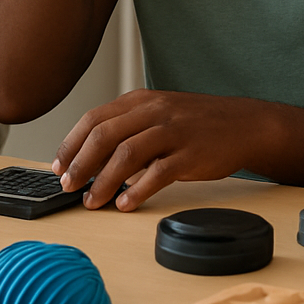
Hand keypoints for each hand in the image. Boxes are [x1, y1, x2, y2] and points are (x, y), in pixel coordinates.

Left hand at [51, 90, 278, 210]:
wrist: (245, 124)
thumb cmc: (199, 123)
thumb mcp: (161, 114)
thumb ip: (130, 130)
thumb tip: (94, 160)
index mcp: (142, 100)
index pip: (94, 118)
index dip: (71, 143)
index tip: (59, 165)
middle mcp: (154, 111)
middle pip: (104, 135)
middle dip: (80, 164)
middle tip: (68, 185)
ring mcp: (173, 131)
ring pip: (126, 154)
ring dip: (103, 181)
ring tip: (93, 201)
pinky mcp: (190, 154)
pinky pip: (157, 173)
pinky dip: (137, 190)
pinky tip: (126, 203)